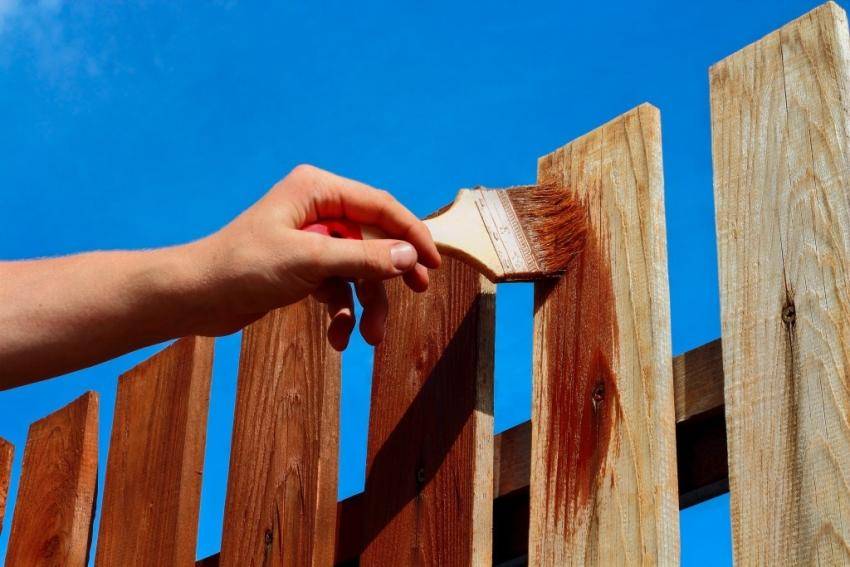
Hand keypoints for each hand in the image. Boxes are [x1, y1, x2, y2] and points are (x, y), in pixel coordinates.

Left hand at [192, 164, 440, 349]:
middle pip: (373, 239)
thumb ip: (363, 257)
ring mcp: (310, 240)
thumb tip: (409, 256)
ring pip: (357, 269)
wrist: (195, 298)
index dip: (411, 234)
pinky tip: (339, 338)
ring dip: (367, 303)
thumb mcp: (310, 260)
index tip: (433, 263)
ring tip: (371, 337)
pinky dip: (342, 313)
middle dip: (390, 273)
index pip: (380, 206)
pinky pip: (337, 288)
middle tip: (417, 292)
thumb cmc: (242, 267)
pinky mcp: (302, 268)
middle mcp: (317, 210)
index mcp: (318, 190)